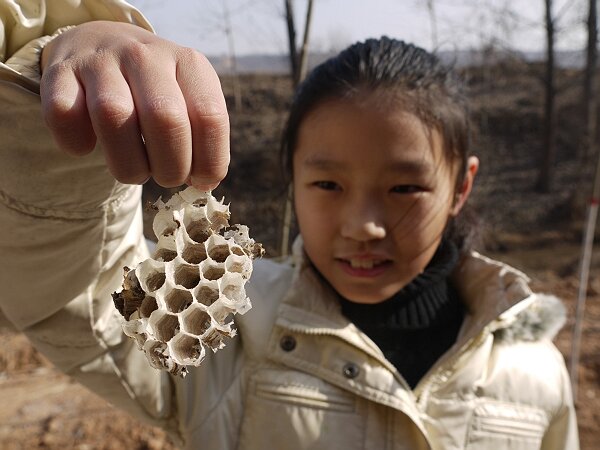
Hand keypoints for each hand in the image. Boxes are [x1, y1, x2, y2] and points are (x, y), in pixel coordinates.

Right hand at [40, 21, 228, 189]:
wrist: (104, 44)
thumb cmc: (156, 90)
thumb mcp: (189, 102)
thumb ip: (203, 139)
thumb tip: (204, 183)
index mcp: (188, 64)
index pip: (209, 117)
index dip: (208, 161)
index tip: (200, 179)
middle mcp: (145, 55)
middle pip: (164, 119)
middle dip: (170, 168)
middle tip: (166, 177)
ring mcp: (100, 60)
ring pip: (113, 116)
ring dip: (128, 164)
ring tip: (134, 169)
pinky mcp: (60, 72)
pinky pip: (64, 114)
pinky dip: (75, 142)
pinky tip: (89, 145)